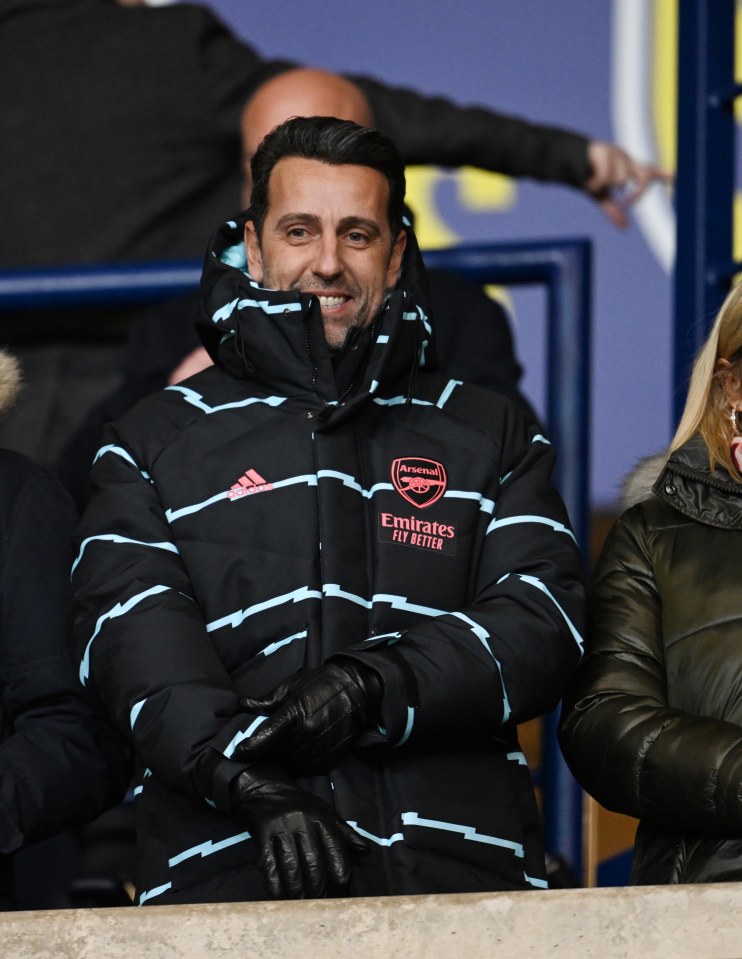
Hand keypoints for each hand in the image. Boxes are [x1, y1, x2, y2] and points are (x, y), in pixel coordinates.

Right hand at [230, 763, 368, 898]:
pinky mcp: (263, 834)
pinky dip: (275, 883)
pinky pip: (270, 863)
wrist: (266, 789)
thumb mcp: (325, 812)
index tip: (343, 885)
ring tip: (301, 903)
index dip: (339, 866)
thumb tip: (366, 851)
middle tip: (320, 902)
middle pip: (313, 858)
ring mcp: (281, 827)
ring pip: (291, 864)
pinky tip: (279, 896)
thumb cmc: (300, 805)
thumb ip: (345, 833)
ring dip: (297, 888)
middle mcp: (301, 820)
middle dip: (318, 884)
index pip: (334, 843)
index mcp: (320, 816)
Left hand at [236, 659, 382, 772]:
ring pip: (288, 766)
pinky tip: (291, 756)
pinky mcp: (328, 759)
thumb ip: (266, 700)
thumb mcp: (292, 686)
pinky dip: (294, 765)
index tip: (235, 752)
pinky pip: (304, 770)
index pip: (264, 739)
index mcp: (295, 714)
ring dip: (278, 762)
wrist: (359, 691)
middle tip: (253, 752)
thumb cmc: (322, 683)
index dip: (247, 749)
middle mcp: (306, 735)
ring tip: (272, 755)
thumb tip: (242, 705)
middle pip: (274, 756)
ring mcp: (319, 749)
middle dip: (261, 756)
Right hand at [586, 140, 672, 228]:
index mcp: (628, 169)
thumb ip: (613, 211)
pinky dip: (597, 184)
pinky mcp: (604, 152)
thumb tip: (625, 228)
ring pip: (621, 180)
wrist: (566, 160)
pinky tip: (589, 185)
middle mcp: (626, 160)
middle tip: (628, 202)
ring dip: (605, 186)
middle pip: (645, 175)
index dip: (665, 175)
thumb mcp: (601, 196)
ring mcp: (616, 154)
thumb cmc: (586, 176)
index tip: (678, 178)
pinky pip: (605, 177)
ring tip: (593, 184)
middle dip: (638, 191)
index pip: (651, 171)